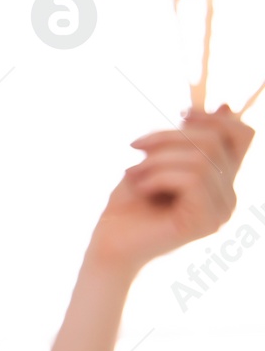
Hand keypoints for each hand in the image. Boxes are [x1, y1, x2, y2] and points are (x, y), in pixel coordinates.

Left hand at [87, 105, 253, 276]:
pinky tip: (141, 189)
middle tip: (135, 148)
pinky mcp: (206, 222)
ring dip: (157, 160)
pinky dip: (159, 177)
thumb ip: (188, 140)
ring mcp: (221, 211)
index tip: (180, 114)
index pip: (242, 136)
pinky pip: (193, 180)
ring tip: (133, 174)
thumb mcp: (157, 160)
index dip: (213, 117)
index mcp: (220, 179)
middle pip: (215, 141)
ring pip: (201, 160)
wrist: (108, 243)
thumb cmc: (128, 203)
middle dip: (168, 137)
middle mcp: (228, 196)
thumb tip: (226, 107)